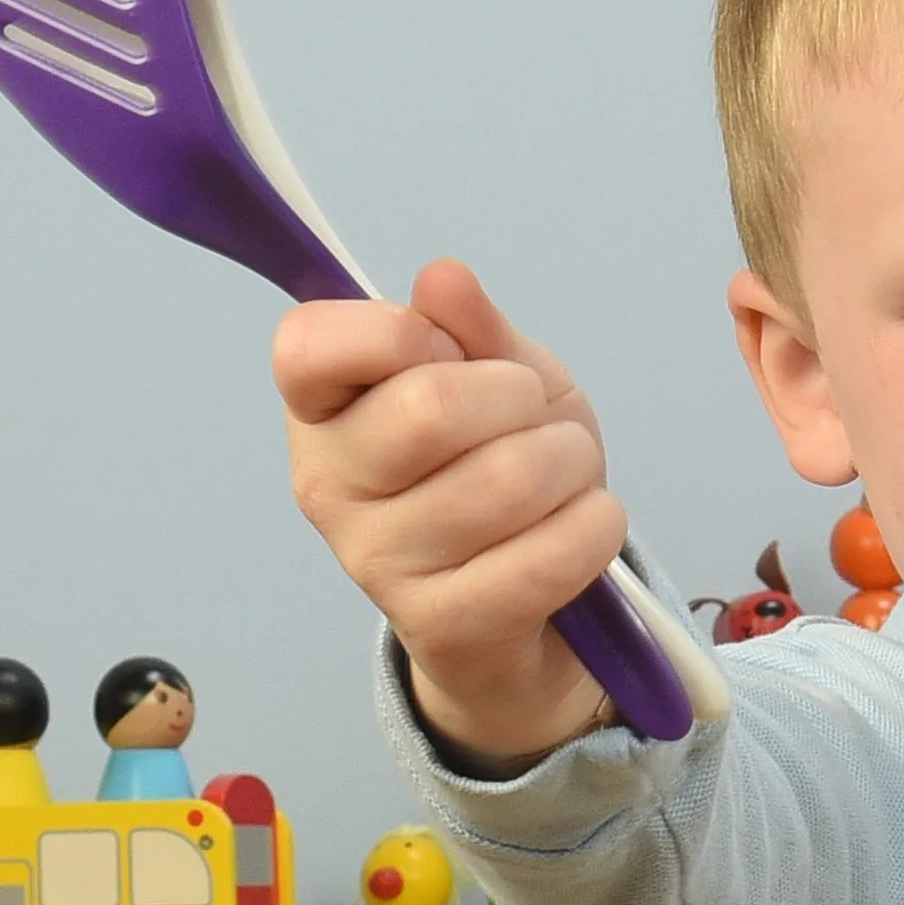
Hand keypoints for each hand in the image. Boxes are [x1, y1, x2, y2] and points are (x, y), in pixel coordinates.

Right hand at [278, 256, 626, 766]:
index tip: (447, 353)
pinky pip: (546, 556)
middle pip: (432, 408)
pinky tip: (587, 523)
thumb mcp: (496, 376)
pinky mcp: (441, 625)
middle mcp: (327, 487)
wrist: (526, 606)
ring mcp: (377, 564)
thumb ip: (471, 327)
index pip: (308, 346)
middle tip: (532, 417)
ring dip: (569, 462)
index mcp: (320, 410)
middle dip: (519, 397)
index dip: (398, 332)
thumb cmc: (499, 467)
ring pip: (508, 480)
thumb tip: (443, 279)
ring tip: (565, 473)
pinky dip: (595, 525)